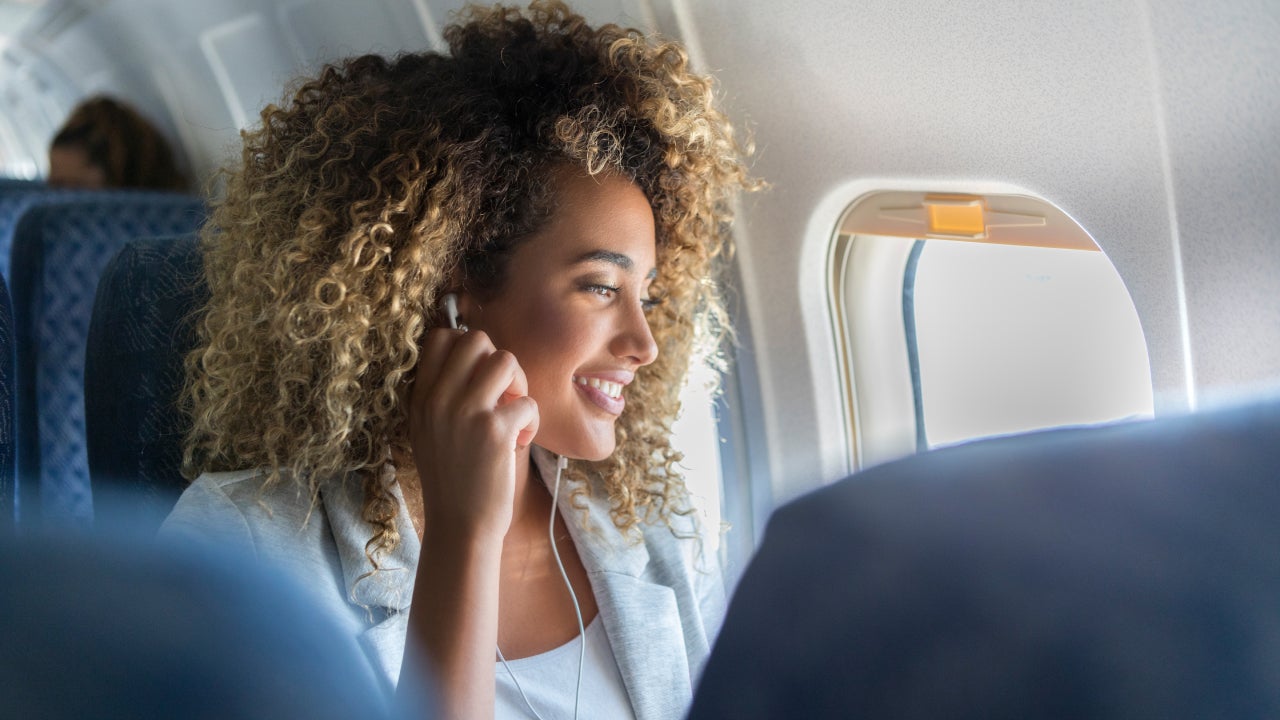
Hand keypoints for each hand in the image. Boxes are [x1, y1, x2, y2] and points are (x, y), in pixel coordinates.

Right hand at [406, 327, 539, 542]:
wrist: (460, 527)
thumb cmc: (453, 480)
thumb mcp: (430, 432)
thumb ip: (445, 395)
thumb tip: (479, 357)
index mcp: (421, 398)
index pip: (440, 338)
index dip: (468, 347)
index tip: (480, 376)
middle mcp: (439, 400)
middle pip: (476, 339)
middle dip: (499, 362)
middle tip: (502, 395)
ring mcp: (466, 413)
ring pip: (506, 360)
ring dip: (520, 385)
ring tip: (514, 414)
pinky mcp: (495, 432)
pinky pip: (528, 402)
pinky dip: (532, 421)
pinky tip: (520, 442)